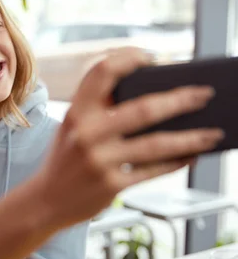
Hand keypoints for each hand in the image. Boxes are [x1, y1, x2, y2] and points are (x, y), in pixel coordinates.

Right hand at [35, 47, 223, 226]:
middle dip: (181, 99)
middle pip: (143, 109)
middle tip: (205, 94)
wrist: (45, 202)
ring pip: (156, 144)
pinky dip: (177, 162)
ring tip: (213, 133)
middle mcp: (86, 134)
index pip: (102, 72)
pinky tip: (190, 156)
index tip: (155, 57)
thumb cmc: (65, 161)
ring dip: (191, 138)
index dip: (130, 57)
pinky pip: (153, 170)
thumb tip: (156, 98)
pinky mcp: (111, 185)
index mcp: (76, 112)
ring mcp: (99, 161)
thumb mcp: (72, 128)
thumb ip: (100, 110)